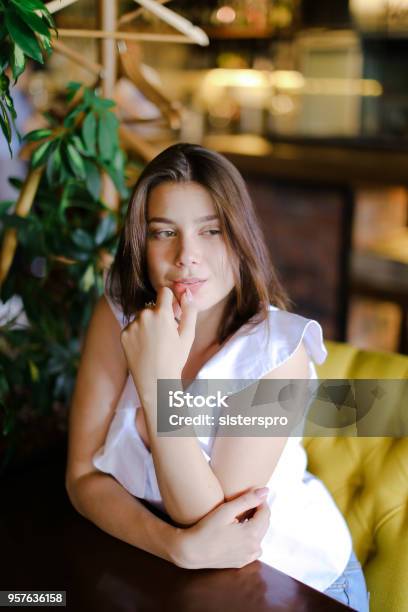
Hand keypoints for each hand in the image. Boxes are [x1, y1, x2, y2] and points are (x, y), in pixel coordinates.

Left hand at [120, 286, 197, 403]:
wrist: (155, 381)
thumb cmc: (175, 359)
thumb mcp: (188, 335)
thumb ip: (189, 310)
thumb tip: (186, 292)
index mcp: (161, 313)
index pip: (164, 292)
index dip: (169, 300)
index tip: (172, 311)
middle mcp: (144, 315)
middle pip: (152, 306)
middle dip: (158, 315)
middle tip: (164, 335)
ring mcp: (132, 325)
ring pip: (142, 317)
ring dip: (147, 324)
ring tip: (154, 343)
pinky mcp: (123, 334)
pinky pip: (132, 327)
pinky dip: (138, 334)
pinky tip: (144, 347)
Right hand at [172, 487, 270, 568]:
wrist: (191, 551)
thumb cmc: (206, 529)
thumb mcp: (226, 510)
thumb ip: (248, 500)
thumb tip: (266, 491)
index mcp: (252, 534)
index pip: (266, 513)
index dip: (260, 501)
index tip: (251, 495)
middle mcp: (254, 548)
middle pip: (264, 524)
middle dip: (258, 512)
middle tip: (245, 503)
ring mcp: (248, 557)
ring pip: (260, 536)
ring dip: (255, 525)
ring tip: (240, 517)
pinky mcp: (242, 562)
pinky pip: (253, 547)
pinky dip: (250, 537)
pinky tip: (238, 531)